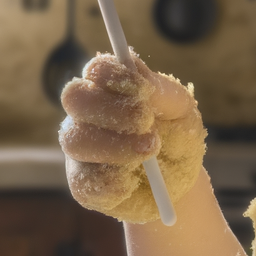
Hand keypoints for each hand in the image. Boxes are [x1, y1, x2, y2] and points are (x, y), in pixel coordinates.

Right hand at [58, 51, 203, 222]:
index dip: (114, 75)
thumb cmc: (178, 138)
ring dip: (112, 146)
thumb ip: (161, 90)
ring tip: (149, 151)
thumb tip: (137, 73)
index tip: (144, 90)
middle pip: (74, 98)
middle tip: (146, 123)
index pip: (97, 70)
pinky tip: (131, 183)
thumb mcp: (180, 111)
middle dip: (110, 109)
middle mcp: (87, 115)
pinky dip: (110, 183)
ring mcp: (80, 150)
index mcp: (109, 88)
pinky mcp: (83, 185)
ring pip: (74, 140)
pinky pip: (83, 182)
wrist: (181, 184)